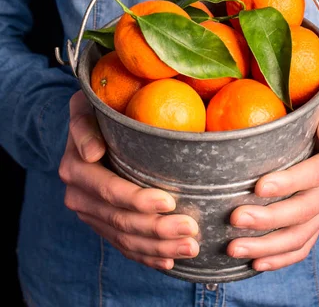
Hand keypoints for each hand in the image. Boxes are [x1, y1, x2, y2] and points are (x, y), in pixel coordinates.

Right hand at [58, 90, 198, 270]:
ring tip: (190, 247)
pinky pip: (123, 245)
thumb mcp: (85, 108)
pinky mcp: (100, 223)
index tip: (170, 201)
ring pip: (125, 238)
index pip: (110, 191)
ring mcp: (90, 214)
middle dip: (158, 229)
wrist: (85, 127)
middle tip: (191, 230)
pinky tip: (169, 261)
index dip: (139, 200)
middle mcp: (79, 196)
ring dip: (158, 247)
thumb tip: (93, 152)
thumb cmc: (95, 111)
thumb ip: (84, 126)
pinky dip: (146, 256)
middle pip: (121, 220)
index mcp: (76, 169)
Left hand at [227, 85, 318, 270]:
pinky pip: (302, 247)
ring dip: (267, 245)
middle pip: (305, 210)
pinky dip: (279, 259)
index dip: (291, 182)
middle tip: (235, 219)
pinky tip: (255, 263)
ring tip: (234, 247)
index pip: (318, 174)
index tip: (258, 186)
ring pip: (300, 235)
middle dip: (269, 218)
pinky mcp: (318, 222)